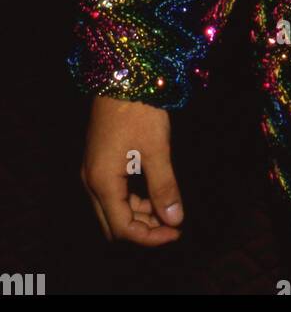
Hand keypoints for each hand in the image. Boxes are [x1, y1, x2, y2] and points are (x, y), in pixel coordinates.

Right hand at [81, 95, 183, 245]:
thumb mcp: (157, 149)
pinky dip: (132, 199)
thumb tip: (175, 220)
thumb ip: (164, 187)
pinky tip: (153, 191)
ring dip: (138, 214)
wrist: (121, 74)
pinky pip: (112, 192)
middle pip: (113, 224)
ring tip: (168, 207)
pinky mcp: (98, 160)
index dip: (150, 236)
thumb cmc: (139, 110)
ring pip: (112, 208)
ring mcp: (92, 170)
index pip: (123, 228)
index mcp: (102, 182)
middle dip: (143, 229)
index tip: (177, 231)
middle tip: (172, 224)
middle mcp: (91, 181)